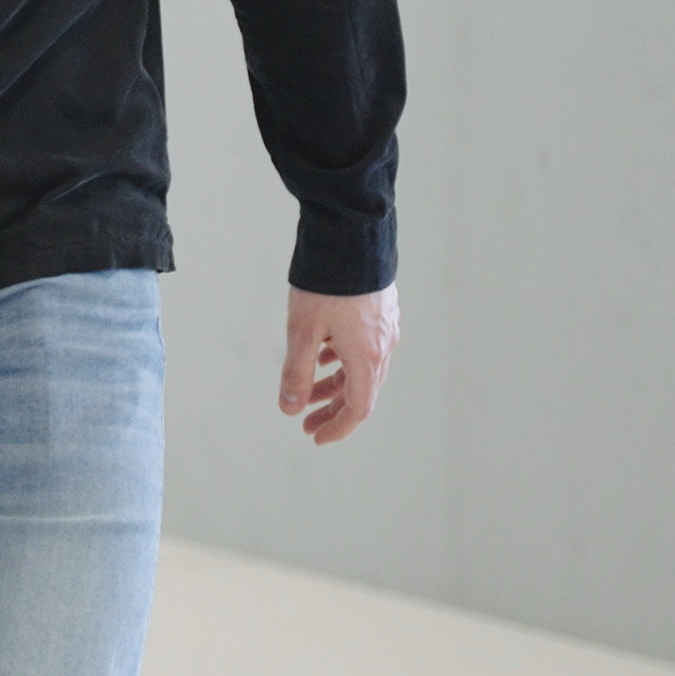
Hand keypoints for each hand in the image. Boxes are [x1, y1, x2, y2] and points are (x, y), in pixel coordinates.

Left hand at [278, 284, 397, 444]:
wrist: (350, 238)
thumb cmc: (325, 285)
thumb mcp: (302, 332)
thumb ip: (296, 373)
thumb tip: (290, 409)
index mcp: (367, 357)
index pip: (358, 409)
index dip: (337, 428)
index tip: (315, 437)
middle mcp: (382, 346)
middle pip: (361, 391)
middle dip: (333, 411)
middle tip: (306, 423)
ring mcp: (385, 328)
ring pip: (361, 369)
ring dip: (335, 385)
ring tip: (308, 393)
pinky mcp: (379, 310)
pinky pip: (363, 349)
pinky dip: (342, 361)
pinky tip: (322, 356)